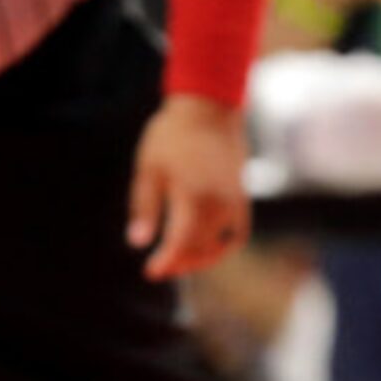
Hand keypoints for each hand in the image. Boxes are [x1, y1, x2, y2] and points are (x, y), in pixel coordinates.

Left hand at [128, 95, 251, 280]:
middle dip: (179, 263)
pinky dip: (223, 247)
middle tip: (160, 268)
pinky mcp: (242, 198)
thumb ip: (144, 207)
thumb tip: (137, 243)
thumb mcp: (149, 169)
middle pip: (200, 248)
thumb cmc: (172, 136)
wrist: (208, 108)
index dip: (166, 262)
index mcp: (192, 195)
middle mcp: (218, 203)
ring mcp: (234, 201)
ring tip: (180, 261)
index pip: (180, 243)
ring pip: (220, 245)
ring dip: (200, 258)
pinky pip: (238, 234)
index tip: (150, 272)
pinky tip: (206, 249)